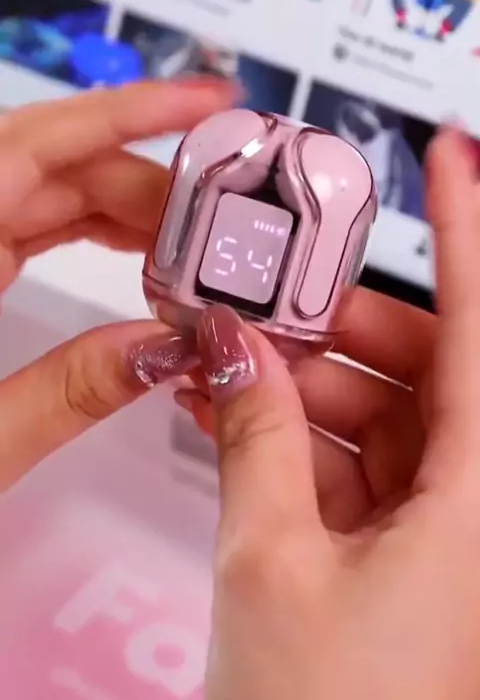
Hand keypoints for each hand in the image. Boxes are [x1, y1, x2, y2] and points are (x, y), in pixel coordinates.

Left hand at [0, 77, 235, 489]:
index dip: (132, 110)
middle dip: (150, 184)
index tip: (210, 101)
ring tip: (196, 247)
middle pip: (56, 165)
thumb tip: (167, 351)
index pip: (40, 144)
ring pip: (49, 191)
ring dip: (127, 209)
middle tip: (228, 225)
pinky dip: (92, 230)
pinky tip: (140, 255)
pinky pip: (33, 222)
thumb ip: (65, 394)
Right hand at [178, 129, 479, 698]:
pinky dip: (310, 443)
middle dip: (336, 330)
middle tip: (261, 312)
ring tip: (232, 378)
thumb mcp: (270, 565)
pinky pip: (370, 466)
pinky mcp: (417, 555)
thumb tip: (231, 352)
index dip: (467, 225)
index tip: (450, 154)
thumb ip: (253, 439)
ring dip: (309, 391)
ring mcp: (452, 530)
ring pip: (390, 415)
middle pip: (423, 364)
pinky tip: (249, 430)